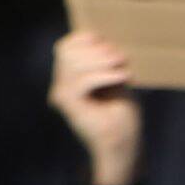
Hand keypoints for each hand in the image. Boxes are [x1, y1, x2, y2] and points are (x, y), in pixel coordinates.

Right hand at [46, 32, 141, 184]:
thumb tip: (105, 41)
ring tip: (123, 66)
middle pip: (67, 51)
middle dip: (98, 49)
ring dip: (102, 60)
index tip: (110, 44)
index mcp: (68, 78)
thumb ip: (105, 63)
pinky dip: (104, 75)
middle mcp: (60, 85)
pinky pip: (82, 81)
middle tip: (122, 57)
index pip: (65, 46)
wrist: (120, 145)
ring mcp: (62, 96)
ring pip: (73, 63)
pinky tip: (122, 77)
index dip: (86, 39)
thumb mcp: (115, 82)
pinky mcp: (70, 106)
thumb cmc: (120, 115)